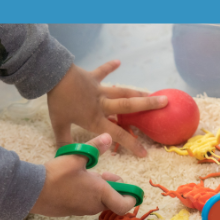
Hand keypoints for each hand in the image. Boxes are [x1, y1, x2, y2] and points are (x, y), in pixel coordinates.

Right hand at [31, 134, 136, 216]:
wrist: (31, 191)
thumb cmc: (56, 175)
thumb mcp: (76, 157)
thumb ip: (94, 148)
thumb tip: (109, 137)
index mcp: (100, 193)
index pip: (124, 205)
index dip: (130, 198)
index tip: (130, 189)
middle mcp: (93, 205)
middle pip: (112, 200)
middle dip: (113, 188)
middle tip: (106, 174)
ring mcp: (81, 210)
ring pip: (98, 201)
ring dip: (99, 190)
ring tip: (90, 174)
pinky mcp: (71, 211)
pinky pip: (86, 203)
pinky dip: (87, 194)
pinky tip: (76, 181)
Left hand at [48, 61, 167, 157]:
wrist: (53, 76)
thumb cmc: (58, 102)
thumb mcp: (59, 125)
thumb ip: (65, 141)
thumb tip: (66, 157)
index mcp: (95, 118)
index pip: (116, 134)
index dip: (131, 144)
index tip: (144, 153)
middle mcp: (103, 104)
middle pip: (128, 106)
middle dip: (147, 106)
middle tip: (165, 103)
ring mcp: (99, 90)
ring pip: (123, 92)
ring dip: (138, 92)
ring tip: (154, 92)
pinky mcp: (93, 78)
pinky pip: (103, 71)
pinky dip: (110, 67)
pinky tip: (119, 61)